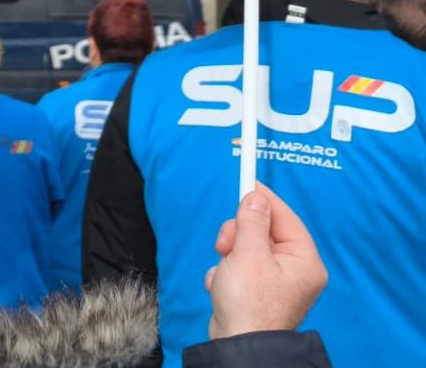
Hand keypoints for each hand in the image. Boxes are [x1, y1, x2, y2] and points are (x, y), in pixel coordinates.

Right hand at [204, 184, 326, 339]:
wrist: (238, 343)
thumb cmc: (249, 304)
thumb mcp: (248, 254)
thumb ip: (252, 223)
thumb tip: (256, 199)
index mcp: (304, 261)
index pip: (285, 217)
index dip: (264, 200)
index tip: (248, 182)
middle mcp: (295, 270)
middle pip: (264, 231)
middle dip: (239, 233)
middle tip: (225, 244)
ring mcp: (277, 282)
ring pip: (248, 247)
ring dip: (229, 253)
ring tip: (223, 270)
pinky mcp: (259, 290)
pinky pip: (241, 265)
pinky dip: (227, 270)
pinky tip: (221, 283)